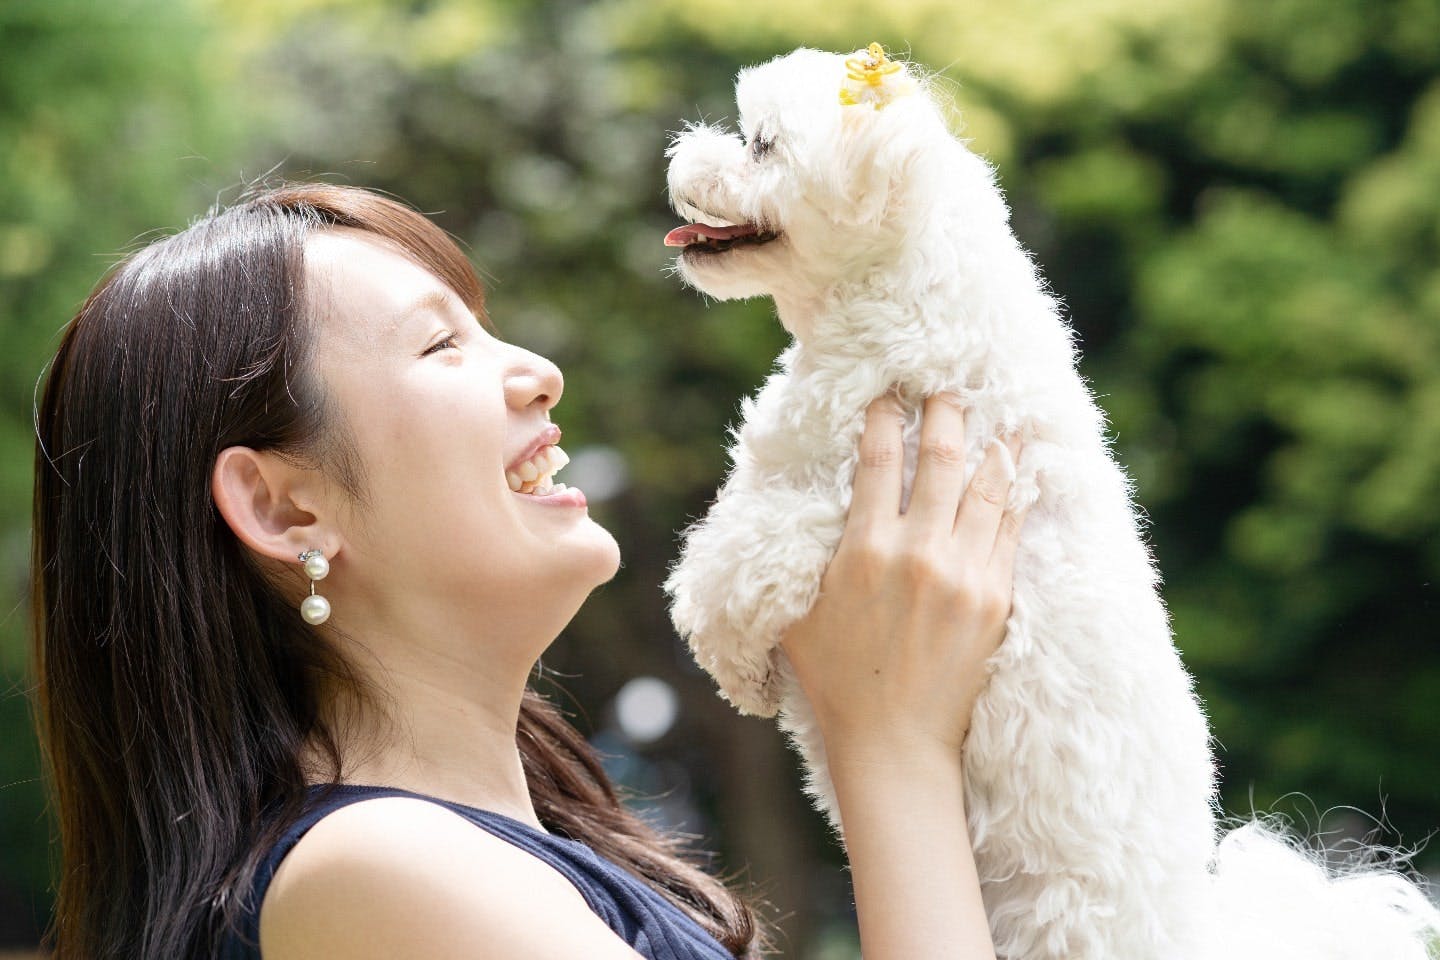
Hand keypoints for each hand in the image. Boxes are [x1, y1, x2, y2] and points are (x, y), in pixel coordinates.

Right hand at [780, 392, 1027, 764]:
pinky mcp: (996, 599)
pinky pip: (1011, 529)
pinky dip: (1017, 493)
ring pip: (986, 487)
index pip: (879, 459)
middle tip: (948, 385)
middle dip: (945, 412)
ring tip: (999, 413)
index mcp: (863, 550)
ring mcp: (964, 575)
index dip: (885, 416)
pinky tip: (1021, 468)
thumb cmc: (836, 677)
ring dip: (991, 443)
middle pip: (940, 458)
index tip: (889, 392)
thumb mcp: (799, 610)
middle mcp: (917, 553)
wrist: (894, 741)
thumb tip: (800, 502)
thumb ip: (804, 553)